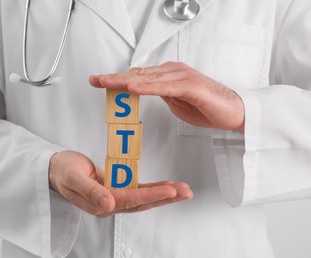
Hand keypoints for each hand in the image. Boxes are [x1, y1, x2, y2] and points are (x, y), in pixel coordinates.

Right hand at [49, 150, 192, 217]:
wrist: (56, 169)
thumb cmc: (62, 172)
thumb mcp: (73, 179)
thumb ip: (90, 192)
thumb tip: (109, 205)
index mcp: (99, 203)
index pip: (130, 200)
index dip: (151, 195)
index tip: (169, 191)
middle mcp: (110, 203)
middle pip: (142, 202)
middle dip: (166, 197)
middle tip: (185, 192)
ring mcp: (114, 197)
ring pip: (143, 198)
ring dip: (164, 194)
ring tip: (182, 189)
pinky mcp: (116, 188)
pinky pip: (138, 190)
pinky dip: (153, 188)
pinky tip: (166, 186)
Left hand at [90, 62, 244, 131]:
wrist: (235, 113)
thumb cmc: (208, 107)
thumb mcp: (176, 102)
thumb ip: (162, 94)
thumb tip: (147, 91)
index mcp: (169, 75)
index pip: (139, 75)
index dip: (118, 78)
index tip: (100, 81)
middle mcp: (173, 72)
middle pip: (138, 74)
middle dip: (114, 77)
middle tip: (95, 79)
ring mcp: (182, 77)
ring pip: (147, 78)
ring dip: (124, 80)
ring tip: (105, 82)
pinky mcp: (190, 87)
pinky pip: (164, 87)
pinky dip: (146, 87)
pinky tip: (132, 87)